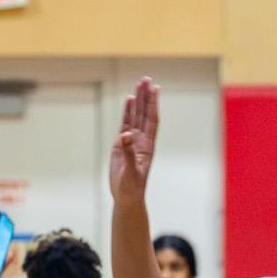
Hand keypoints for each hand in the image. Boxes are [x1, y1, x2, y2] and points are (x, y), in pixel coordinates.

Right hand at [109, 76, 159, 206]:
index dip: (153, 104)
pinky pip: (125, 124)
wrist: (127, 198)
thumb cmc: (131, 187)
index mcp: (147, 146)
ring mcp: (132, 142)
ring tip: (138, 85)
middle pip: (145, 114)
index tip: (154, 88)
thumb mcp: (130, 170)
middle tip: (146, 79)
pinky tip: (128, 101)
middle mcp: (142, 140)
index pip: (151, 120)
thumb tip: (125, 135)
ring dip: (138, 101)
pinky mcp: (122, 145)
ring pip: (136, 117)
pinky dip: (127, 112)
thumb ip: (128, 152)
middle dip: (146, 97)